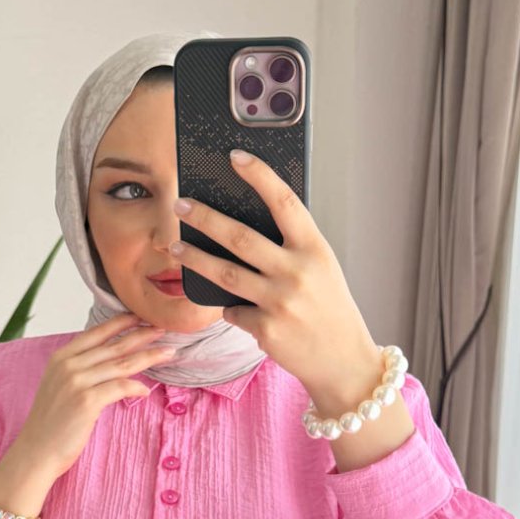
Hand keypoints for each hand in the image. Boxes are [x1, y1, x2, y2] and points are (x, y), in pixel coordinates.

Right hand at [18, 313, 175, 475]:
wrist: (36, 451)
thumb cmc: (51, 423)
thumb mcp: (59, 385)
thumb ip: (80, 369)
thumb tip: (110, 360)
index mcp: (61, 357)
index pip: (97, 333)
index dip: (121, 323)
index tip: (142, 316)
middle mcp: (68, 365)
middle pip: (114, 346)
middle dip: (142, 335)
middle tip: (163, 328)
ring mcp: (77, 382)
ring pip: (121, 364)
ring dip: (148, 356)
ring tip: (167, 352)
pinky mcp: (87, 401)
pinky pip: (120, 387)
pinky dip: (135, 387)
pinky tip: (145, 391)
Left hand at [171, 150, 380, 394]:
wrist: (344, 362)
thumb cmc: (330, 309)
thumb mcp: (321, 270)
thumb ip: (290, 249)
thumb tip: (241, 226)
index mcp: (315, 249)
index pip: (284, 202)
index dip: (259, 176)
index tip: (235, 156)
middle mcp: (298, 273)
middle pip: (240, 237)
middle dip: (204, 217)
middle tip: (180, 203)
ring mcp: (280, 302)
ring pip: (225, 273)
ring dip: (195, 258)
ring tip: (176, 246)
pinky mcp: (266, 330)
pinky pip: (234, 312)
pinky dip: (232, 309)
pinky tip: (237, 309)